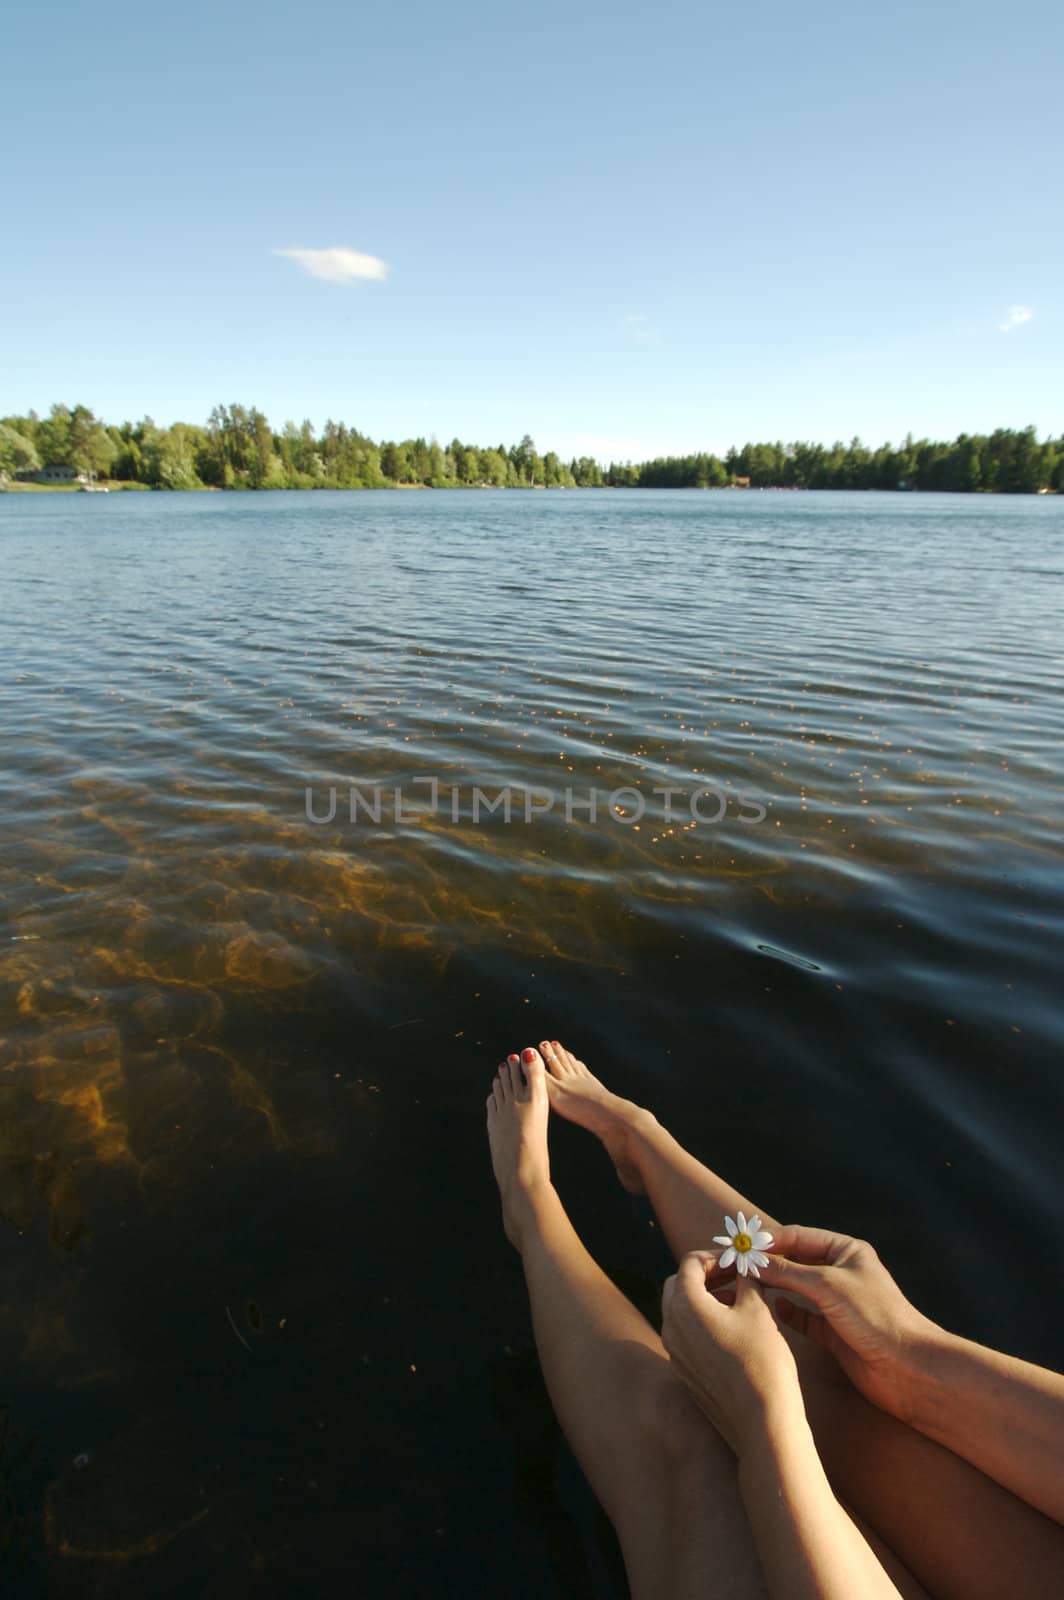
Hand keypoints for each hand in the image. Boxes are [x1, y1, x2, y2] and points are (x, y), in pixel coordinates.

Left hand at [662, 1250, 803, 1454]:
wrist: (762, 1422)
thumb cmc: (761, 1360)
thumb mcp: (758, 1310)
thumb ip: (746, 1281)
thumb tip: (744, 1268)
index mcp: (685, 1305)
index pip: (690, 1263)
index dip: (715, 1256)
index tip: (738, 1260)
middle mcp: (671, 1327)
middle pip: (678, 1285)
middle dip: (705, 1275)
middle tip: (734, 1275)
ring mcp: (675, 1353)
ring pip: (680, 1312)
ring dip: (704, 1299)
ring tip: (738, 1300)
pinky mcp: (684, 1373)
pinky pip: (686, 1336)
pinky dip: (703, 1324)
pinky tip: (733, 1330)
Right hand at [757, 1226, 935, 1420]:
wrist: (908, 1368)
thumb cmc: (875, 1317)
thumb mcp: (827, 1286)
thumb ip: (787, 1272)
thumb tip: (752, 1261)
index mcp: (846, 1251)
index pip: (798, 1237)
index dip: (768, 1241)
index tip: (738, 1246)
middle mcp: (841, 1274)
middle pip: (795, 1261)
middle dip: (767, 1262)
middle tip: (735, 1265)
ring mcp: (837, 1303)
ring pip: (797, 1289)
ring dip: (774, 1286)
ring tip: (745, 1285)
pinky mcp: (834, 1332)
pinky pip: (803, 1317)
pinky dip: (787, 1312)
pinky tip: (773, 1309)